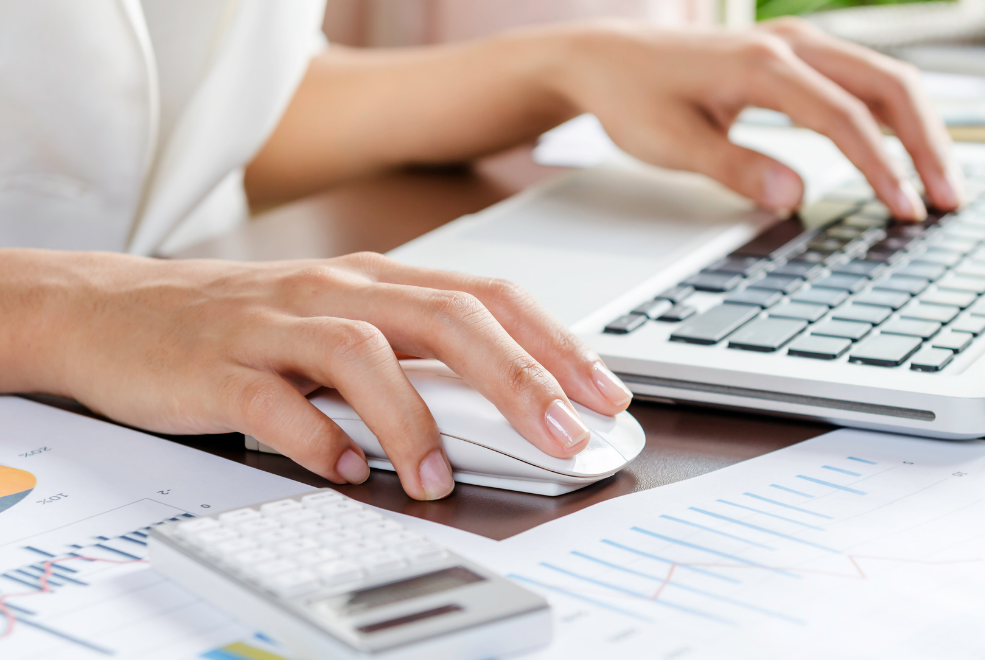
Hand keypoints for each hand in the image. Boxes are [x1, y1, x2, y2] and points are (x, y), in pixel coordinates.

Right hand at [0, 249, 632, 499]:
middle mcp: (336, 291)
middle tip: (563, 436)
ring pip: (365, 354)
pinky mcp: (219, 366)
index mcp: (377, 280)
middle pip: (447, 318)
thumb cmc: (243, 324)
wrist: (111, 310)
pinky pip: (276, 402)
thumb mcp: (339, 321)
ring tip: (439, 478)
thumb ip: (414, 354)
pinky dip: (319, 440)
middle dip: (519, 378)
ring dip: (414, 421)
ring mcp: (276, 324)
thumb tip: (507, 404)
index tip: (602, 394)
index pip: (487, 298)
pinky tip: (349, 471)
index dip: (554, 343)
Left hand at [550, 19, 962, 219]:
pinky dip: (894, 116)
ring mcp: (797, 42)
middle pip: (887, 84)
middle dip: (926, 145)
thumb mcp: (671, 143)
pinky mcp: (796, 54)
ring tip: (942, 184)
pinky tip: (906, 152)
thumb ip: (734, 168)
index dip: (881, 167)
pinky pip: (863, 79)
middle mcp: (790, 43)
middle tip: (949, 201)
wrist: (604, 57)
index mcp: (762, 64)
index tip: (904, 210)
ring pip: (884, 77)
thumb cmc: (631, 97)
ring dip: (920, 129)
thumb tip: (794, 197)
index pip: (844, 116)